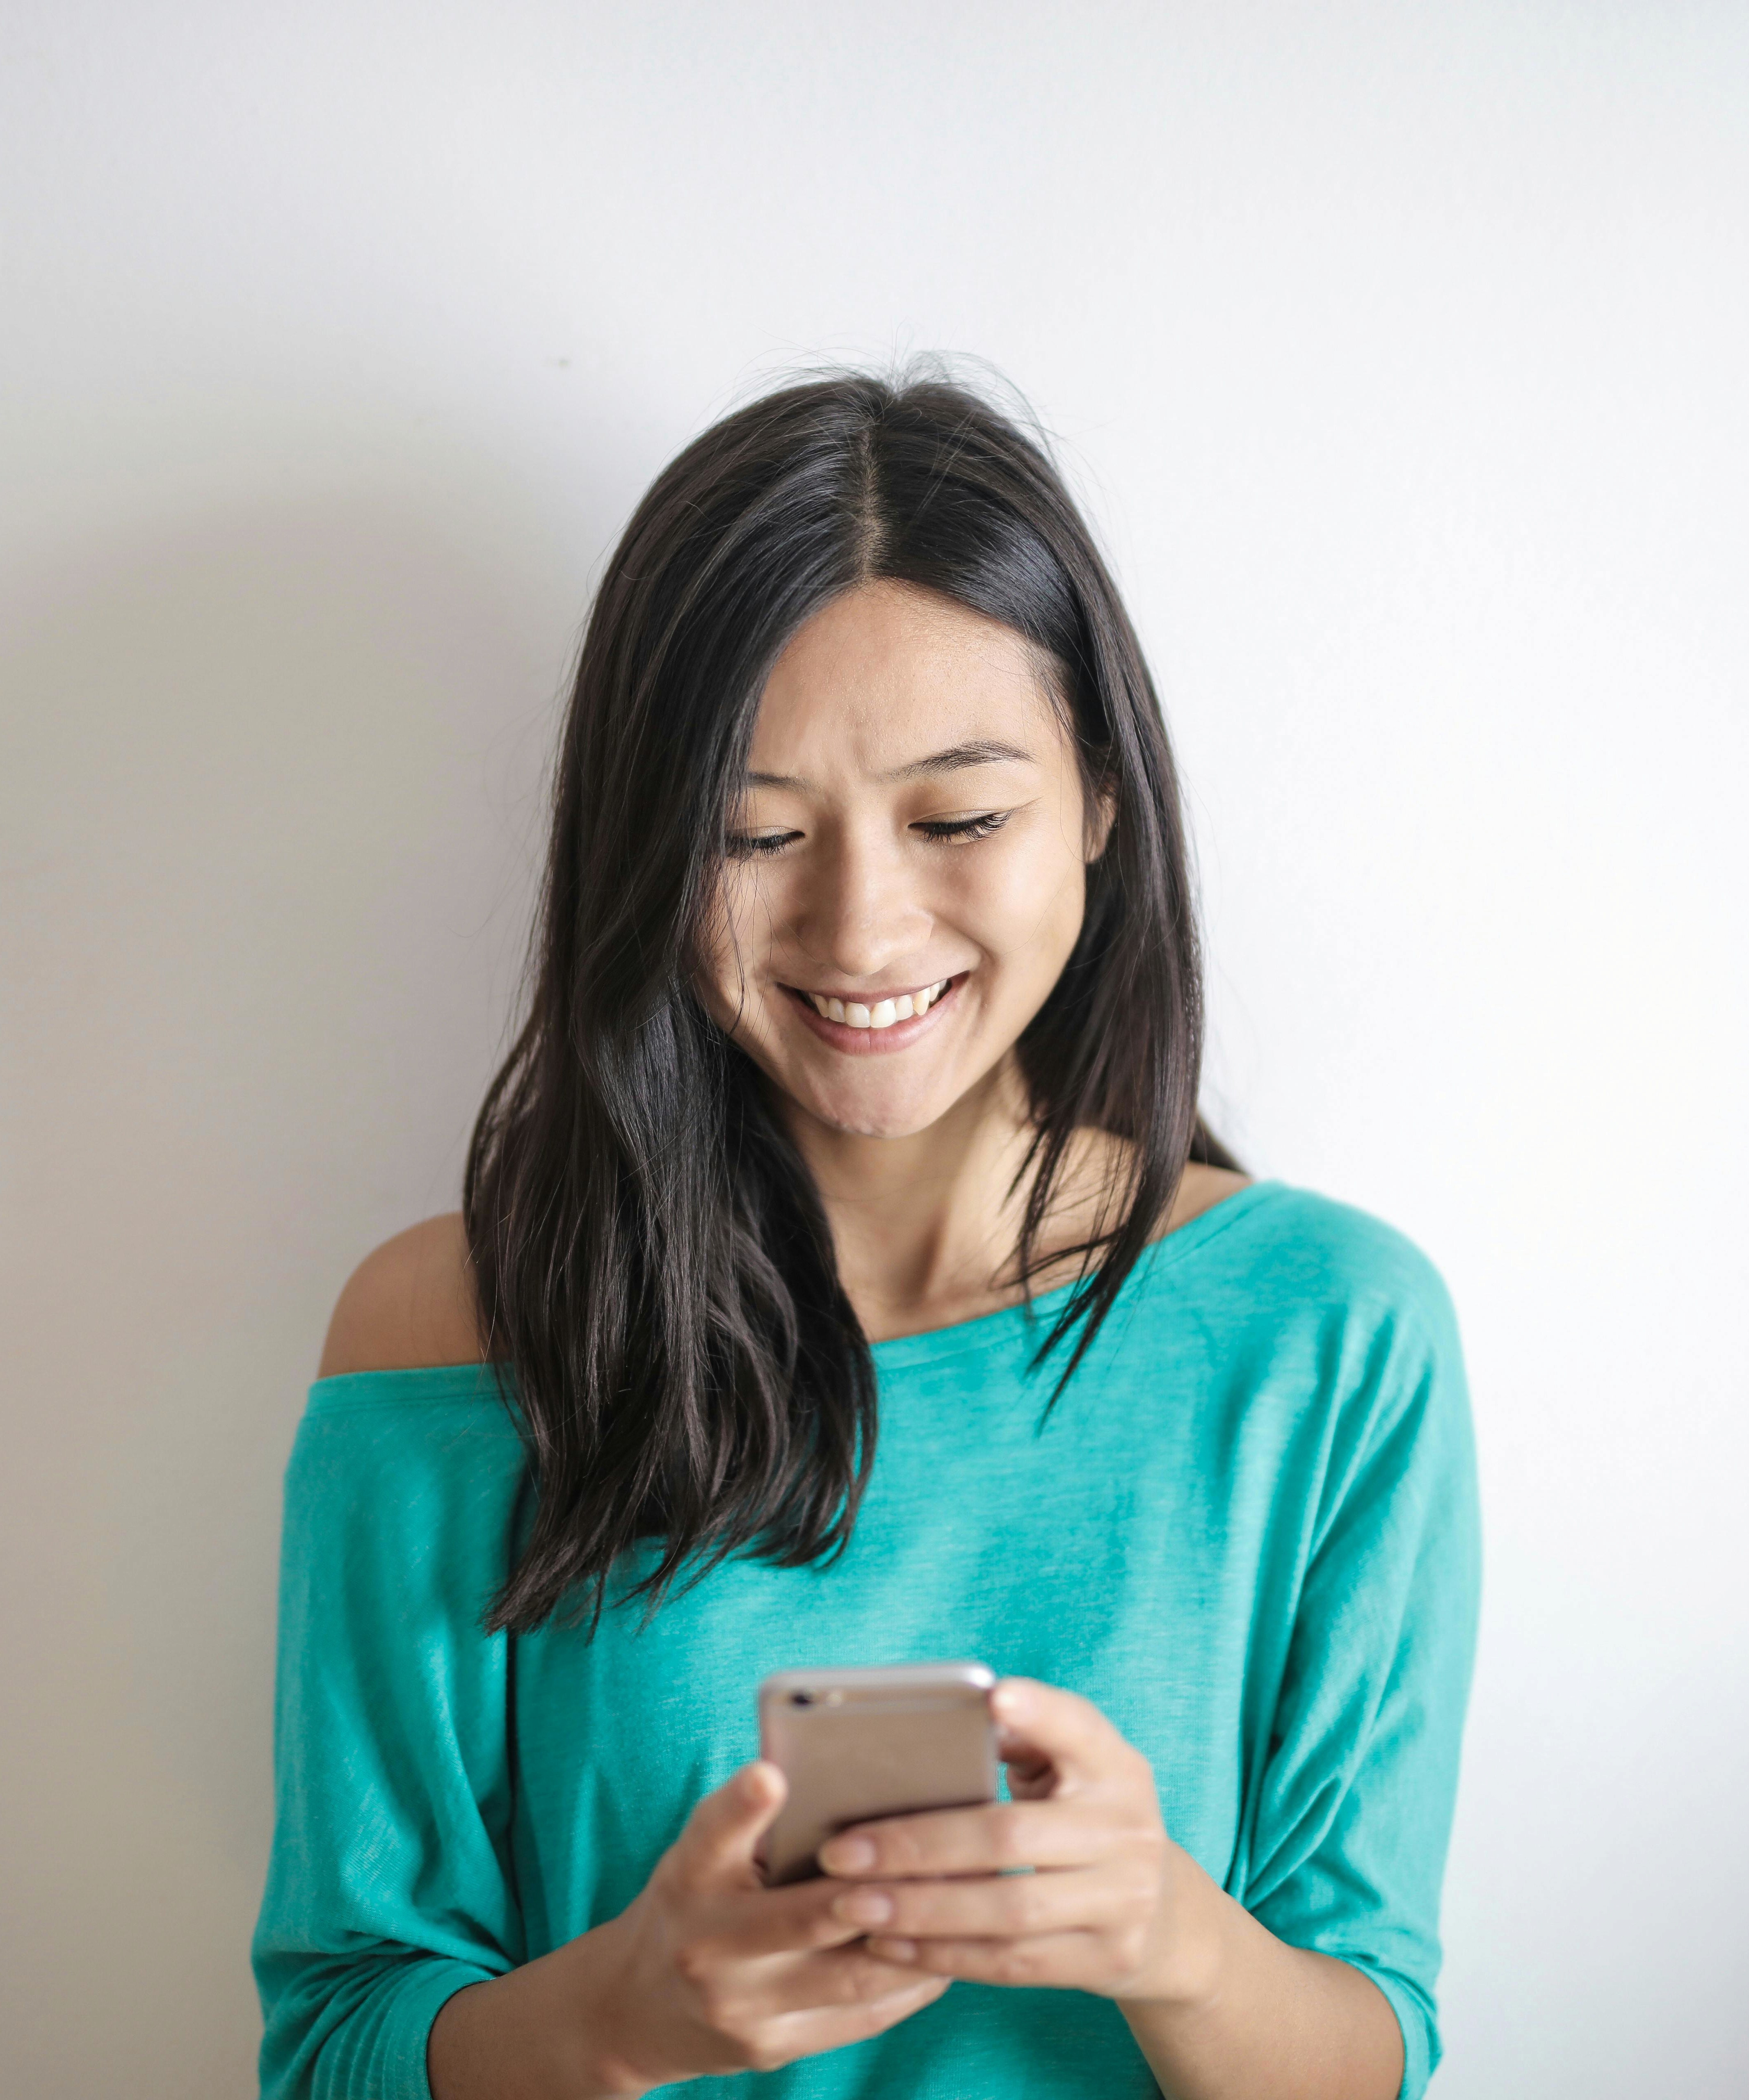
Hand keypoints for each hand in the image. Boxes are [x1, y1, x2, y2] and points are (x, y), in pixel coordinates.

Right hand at [587, 1759, 949, 2089]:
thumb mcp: (701, 1852)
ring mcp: (742, 2008)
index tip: (771, 1774)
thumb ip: (754, 1822)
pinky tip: (945, 1955)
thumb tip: (846, 1772)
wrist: (634, 2007)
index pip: (712, 1834)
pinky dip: (909, 1984)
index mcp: (690, 1877)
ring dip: (913, 1941)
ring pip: (848, 1976)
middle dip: (875, 1892)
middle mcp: (708, 1946)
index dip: (741, 1805)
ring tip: (966, 1903)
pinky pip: (859, 2018)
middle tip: (938, 1859)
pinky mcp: (774, 2048)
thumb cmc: (691, 1901)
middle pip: (804, 1918)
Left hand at [816, 1677, 1203, 2006]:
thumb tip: (928, 1726)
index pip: (1078, 1727)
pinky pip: (1011, 1962)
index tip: (991, 1695)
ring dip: (919, 1910)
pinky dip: (944, 1956)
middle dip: (918, 1845)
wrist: (1164, 1914)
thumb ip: (1016, 1739)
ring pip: (1006, 1910)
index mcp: (1114, 1765)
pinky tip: (888, 1944)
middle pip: (1010, 1836)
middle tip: (842, 1851)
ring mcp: (1123, 1900)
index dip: (1038, 1711)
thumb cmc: (1083, 1817)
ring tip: (850, 1904)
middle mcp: (1126, 1828)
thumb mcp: (1070, 1769)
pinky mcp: (1106, 1958)